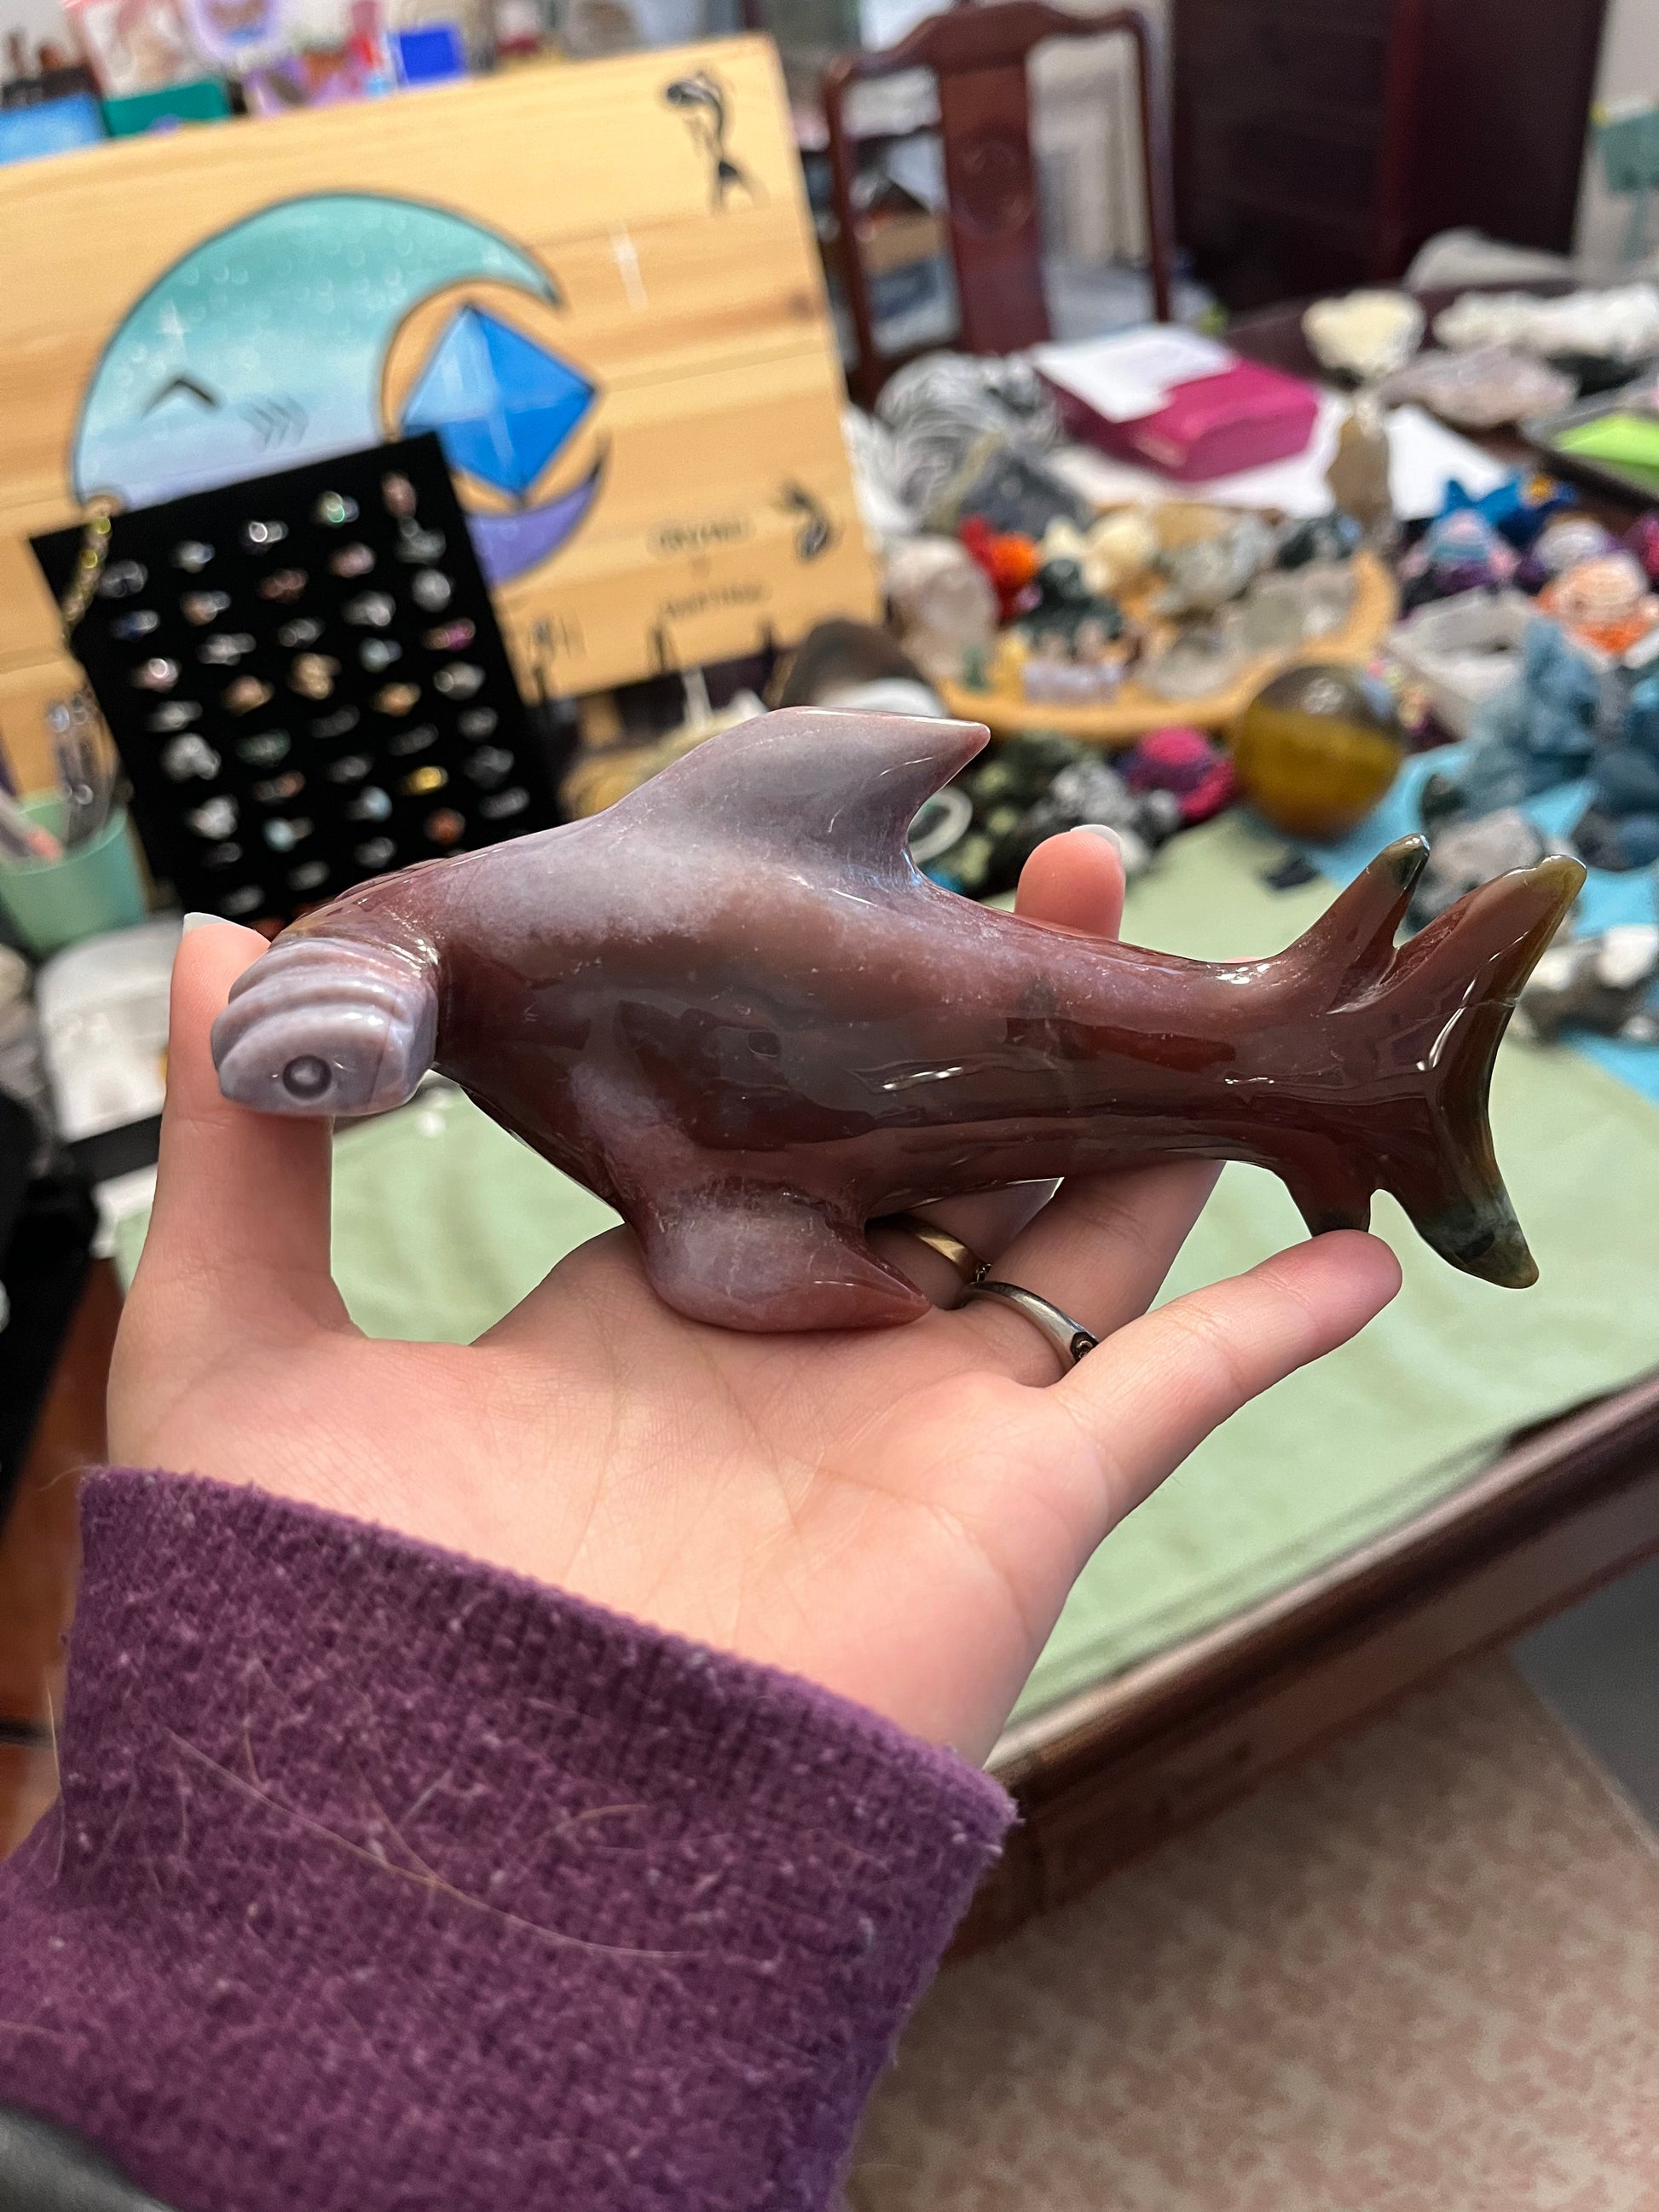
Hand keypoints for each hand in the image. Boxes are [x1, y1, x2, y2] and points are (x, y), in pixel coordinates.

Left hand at [111, 831, 1398, 1762]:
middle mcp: (802, 1357)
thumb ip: (242, 1150)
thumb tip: (213, 943)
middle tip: (1065, 867)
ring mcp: (918, 1426)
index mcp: (650, 1311)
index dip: (824, 1017)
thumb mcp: (246, 1348)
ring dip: (1152, 1113)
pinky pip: (1174, 1398)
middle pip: (948, 1151)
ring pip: (1076, 1234)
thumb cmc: (325, 1615)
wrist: (445, 1854)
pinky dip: (1275, 1335)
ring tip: (1205, 979)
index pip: (770, 1131)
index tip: (866, 890)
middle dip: (1012, 1023)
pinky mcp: (1011, 1507)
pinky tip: (1363, 1260)